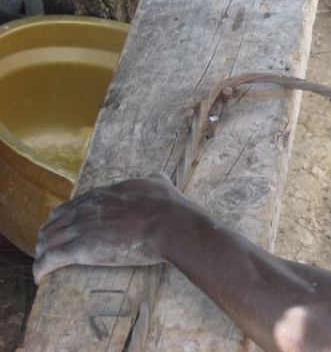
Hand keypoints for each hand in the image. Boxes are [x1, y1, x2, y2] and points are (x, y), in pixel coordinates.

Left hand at [33, 172, 188, 283]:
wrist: (167, 223)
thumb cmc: (166, 205)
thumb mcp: (158, 182)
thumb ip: (152, 179)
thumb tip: (155, 178)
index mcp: (101, 195)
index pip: (69, 207)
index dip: (64, 220)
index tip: (65, 231)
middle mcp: (85, 208)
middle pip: (53, 224)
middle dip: (49, 237)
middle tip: (51, 250)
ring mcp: (81, 228)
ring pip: (47, 241)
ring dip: (42, 254)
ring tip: (43, 266)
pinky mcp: (80, 249)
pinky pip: (49, 260)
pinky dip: (40, 269)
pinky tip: (39, 278)